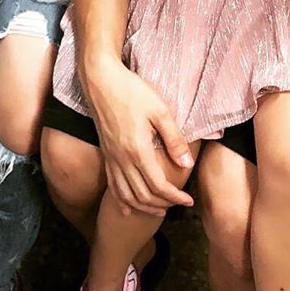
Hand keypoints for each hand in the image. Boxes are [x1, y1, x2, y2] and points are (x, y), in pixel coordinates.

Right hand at [84, 59, 194, 216]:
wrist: (100, 80)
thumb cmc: (131, 91)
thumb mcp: (160, 111)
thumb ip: (174, 139)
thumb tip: (187, 163)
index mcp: (137, 150)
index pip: (159, 186)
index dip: (175, 197)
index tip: (189, 200)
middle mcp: (122, 159)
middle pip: (143, 195)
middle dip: (163, 204)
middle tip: (179, 204)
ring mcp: (111, 158)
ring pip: (126, 195)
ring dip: (143, 207)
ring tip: (159, 210)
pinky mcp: (105, 154)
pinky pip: (112, 186)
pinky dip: (122, 201)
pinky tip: (128, 209)